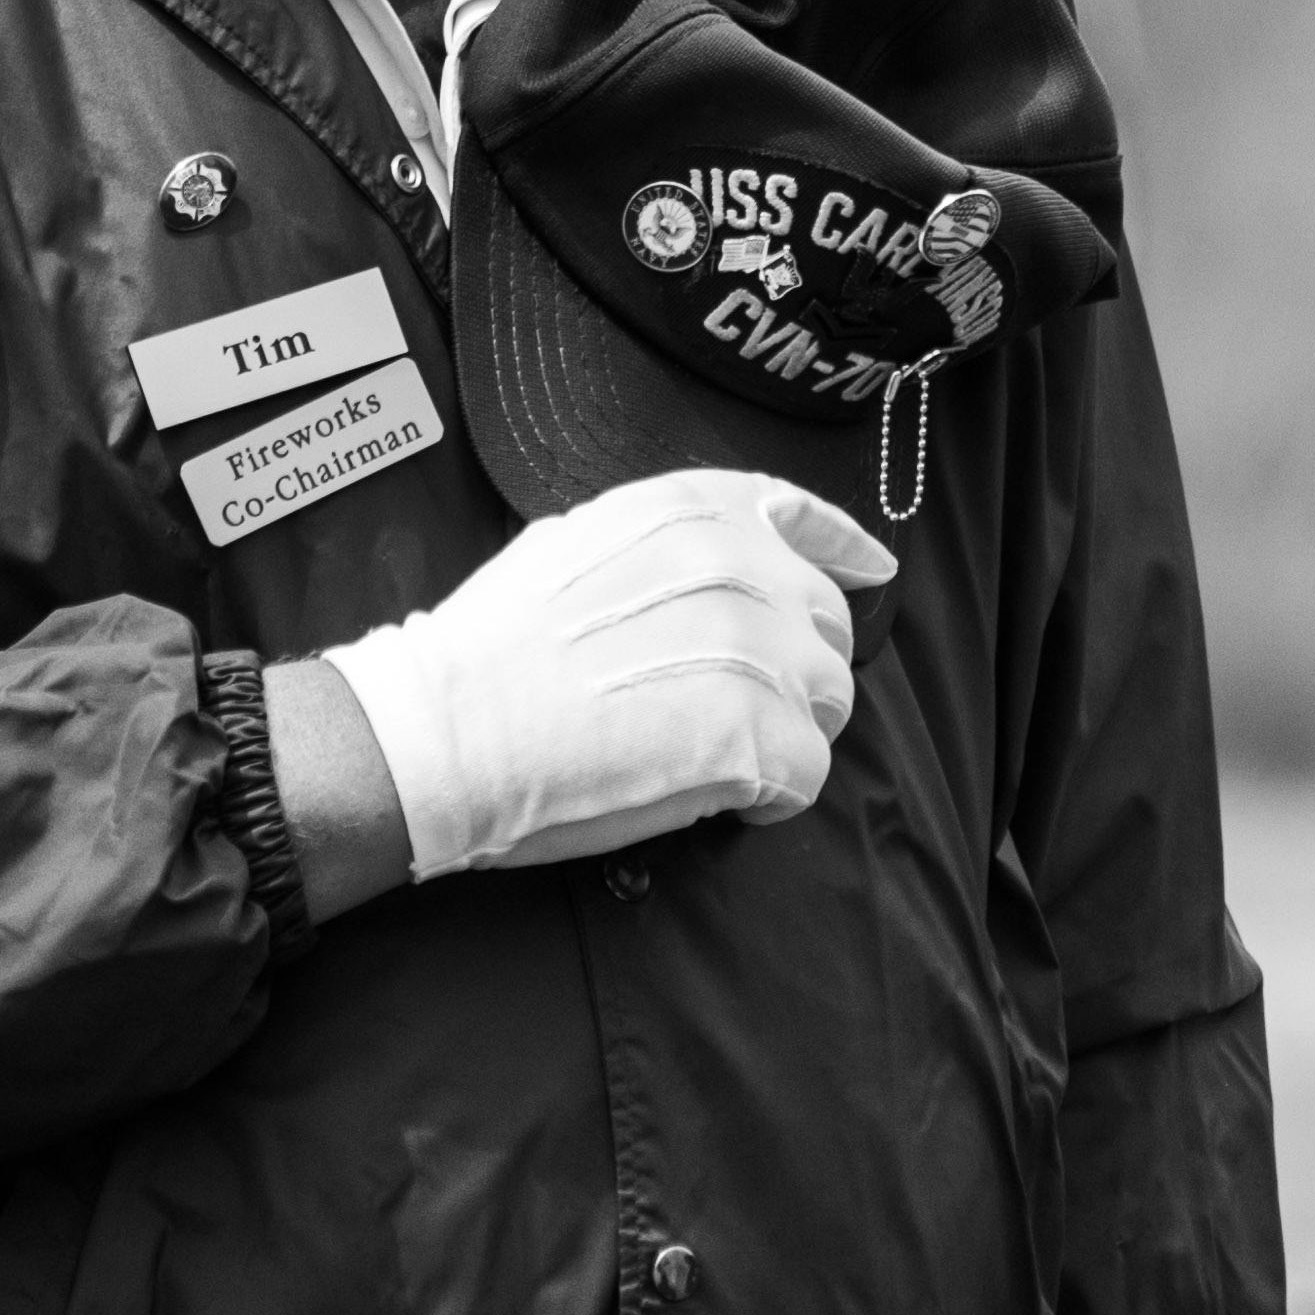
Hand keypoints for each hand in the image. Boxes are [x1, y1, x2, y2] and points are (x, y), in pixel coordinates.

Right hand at [318, 471, 896, 880]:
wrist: (445, 731)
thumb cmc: (488, 653)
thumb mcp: (571, 544)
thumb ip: (658, 548)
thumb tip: (707, 576)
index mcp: (688, 513)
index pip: (797, 513)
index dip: (840, 547)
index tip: (870, 568)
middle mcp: (736, 567)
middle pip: (824, 623)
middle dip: (796, 666)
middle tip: (737, 708)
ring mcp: (754, 651)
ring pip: (825, 701)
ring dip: (787, 732)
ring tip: (721, 757)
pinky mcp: (756, 737)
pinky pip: (808, 772)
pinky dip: (775, 795)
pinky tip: (727, 801)